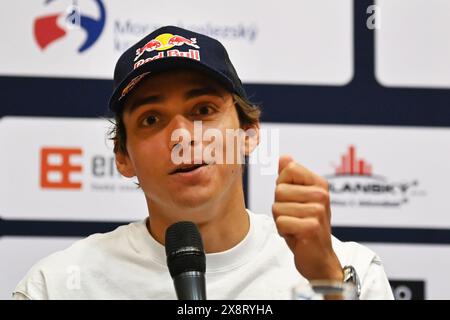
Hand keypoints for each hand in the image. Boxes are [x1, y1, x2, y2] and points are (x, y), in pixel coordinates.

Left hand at [273, 155, 342, 280]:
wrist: (318, 258)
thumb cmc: (306, 226)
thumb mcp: (297, 199)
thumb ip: (290, 177)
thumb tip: (284, 157)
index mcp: (319, 183)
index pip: (288, 170)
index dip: (283, 187)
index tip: (293, 200)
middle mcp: (322, 194)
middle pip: (279, 190)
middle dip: (280, 207)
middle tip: (295, 217)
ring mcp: (318, 211)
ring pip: (277, 208)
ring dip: (282, 221)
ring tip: (296, 227)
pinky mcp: (312, 227)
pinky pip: (281, 222)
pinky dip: (283, 232)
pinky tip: (296, 236)